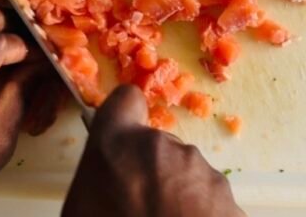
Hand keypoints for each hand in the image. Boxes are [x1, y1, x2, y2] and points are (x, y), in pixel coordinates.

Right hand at [63, 85, 245, 216]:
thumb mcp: (79, 212)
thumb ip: (91, 186)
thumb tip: (100, 188)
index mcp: (118, 145)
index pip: (123, 100)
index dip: (122, 116)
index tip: (120, 137)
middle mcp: (163, 147)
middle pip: (154, 146)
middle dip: (147, 171)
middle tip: (137, 208)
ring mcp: (200, 171)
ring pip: (184, 173)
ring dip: (175, 194)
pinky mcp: (227, 197)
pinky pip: (207, 199)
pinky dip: (200, 215)